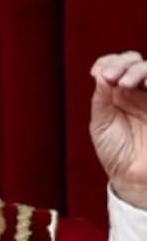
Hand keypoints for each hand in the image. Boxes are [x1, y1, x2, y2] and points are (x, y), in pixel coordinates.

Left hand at [90, 51, 146, 208]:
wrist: (134, 178)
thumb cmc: (116, 153)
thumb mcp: (101, 124)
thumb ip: (101, 99)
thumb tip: (100, 73)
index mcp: (118, 94)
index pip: (116, 65)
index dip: (109, 62)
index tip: (98, 73)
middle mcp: (138, 92)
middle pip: (135, 62)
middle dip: (122, 64)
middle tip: (111, 78)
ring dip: (139, 69)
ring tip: (125, 83)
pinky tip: (146, 84)